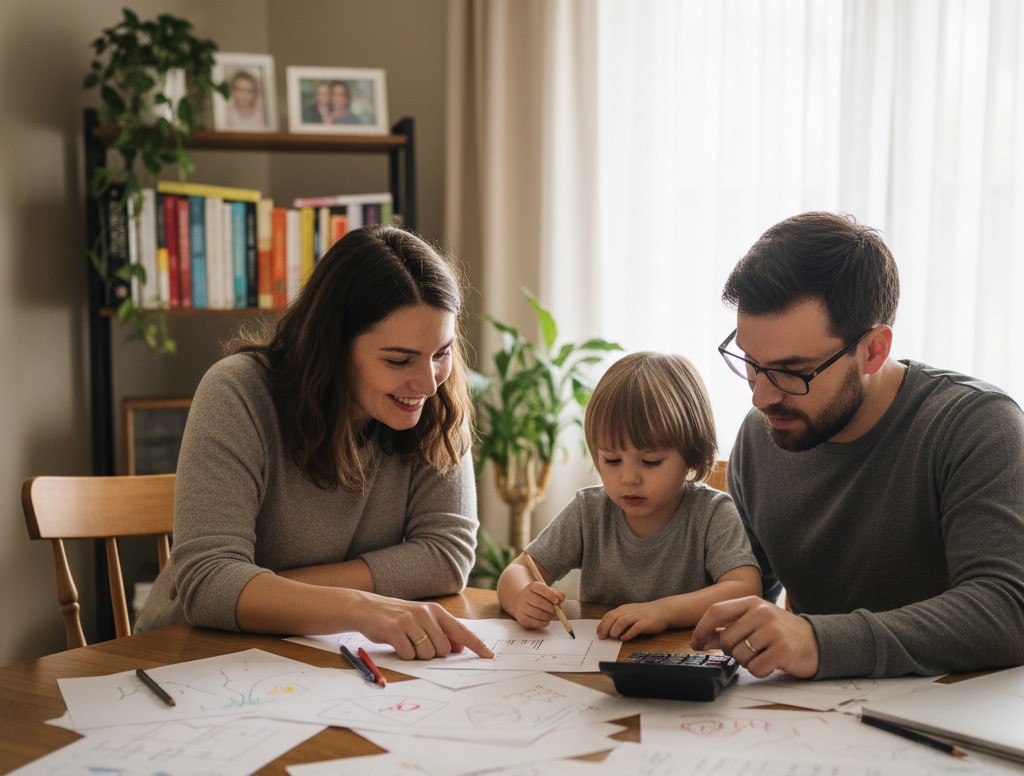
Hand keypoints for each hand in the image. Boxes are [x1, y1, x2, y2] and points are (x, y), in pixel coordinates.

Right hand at [352, 596, 494, 660]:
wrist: (367, 608)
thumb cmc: (398, 617)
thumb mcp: (422, 619)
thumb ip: (441, 632)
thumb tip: (459, 648)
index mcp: (435, 611)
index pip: (461, 630)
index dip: (476, 645)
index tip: (489, 656)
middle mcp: (425, 613)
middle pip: (443, 649)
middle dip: (433, 654)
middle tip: (418, 644)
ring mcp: (410, 621)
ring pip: (426, 654)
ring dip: (417, 656)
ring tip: (406, 642)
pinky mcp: (395, 630)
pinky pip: (408, 655)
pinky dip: (404, 655)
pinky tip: (397, 644)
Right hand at [514, 580, 565, 629]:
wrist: (526, 605)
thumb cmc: (540, 598)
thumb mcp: (549, 593)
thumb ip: (557, 594)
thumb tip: (561, 598)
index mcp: (532, 587)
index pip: (540, 588)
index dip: (550, 595)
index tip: (557, 601)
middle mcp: (524, 595)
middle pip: (538, 602)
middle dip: (550, 608)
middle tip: (556, 611)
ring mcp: (521, 607)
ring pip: (536, 613)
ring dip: (548, 616)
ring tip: (551, 615)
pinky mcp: (522, 618)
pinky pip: (535, 622)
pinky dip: (544, 622)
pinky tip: (546, 620)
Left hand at [597, 601, 668, 640]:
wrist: (662, 610)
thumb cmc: (644, 614)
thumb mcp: (630, 613)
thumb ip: (619, 619)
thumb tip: (607, 630)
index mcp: (624, 609)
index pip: (609, 615)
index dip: (602, 624)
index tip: (598, 633)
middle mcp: (629, 611)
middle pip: (614, 617)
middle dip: (606, 627)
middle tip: (603, 637)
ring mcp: (638, 616)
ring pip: (623, 621)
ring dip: (616, 629)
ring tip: (613, 637)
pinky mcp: (646, 623)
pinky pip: (636, 627)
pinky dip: (629, 633)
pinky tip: (624, 638)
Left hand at [689, 596, 818, 677]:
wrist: (817, 642)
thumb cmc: (780, 632)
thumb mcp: (754, 623)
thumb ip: (729, 628)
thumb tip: (702, 639)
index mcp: (752, 602)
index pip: (716, 611)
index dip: (701, 629)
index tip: (696, 644)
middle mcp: (762, 613)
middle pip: (726, 639)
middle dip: (731, 651)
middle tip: (747, 651)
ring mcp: (773, 631)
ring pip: (739, 656)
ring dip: (747, 662)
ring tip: (762, 655)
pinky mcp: (783, 650)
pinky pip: (755, 669)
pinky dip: (759, 671)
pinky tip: (771, 663)